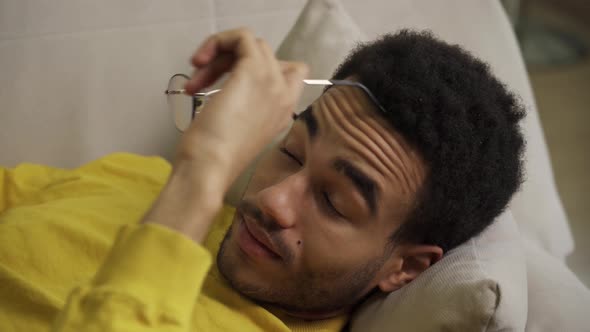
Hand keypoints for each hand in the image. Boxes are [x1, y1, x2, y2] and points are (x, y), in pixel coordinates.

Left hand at [143, 28, 307, 241]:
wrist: (209, 169)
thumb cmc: (214, 158)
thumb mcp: (235, 130)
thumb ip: (244, 107)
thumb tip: (229, 88)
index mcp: (282, 112)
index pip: (292, 73)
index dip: (258, 69)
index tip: (228, 84)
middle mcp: (283, 95)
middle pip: (264, 56)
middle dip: (228, 62)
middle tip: (200, 83)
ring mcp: (272, 81)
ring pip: (252, 44)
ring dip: (220, 54)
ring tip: (196, 79)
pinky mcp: (254, 70)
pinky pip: (242, 37)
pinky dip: (218, 42)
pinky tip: (199, 62)